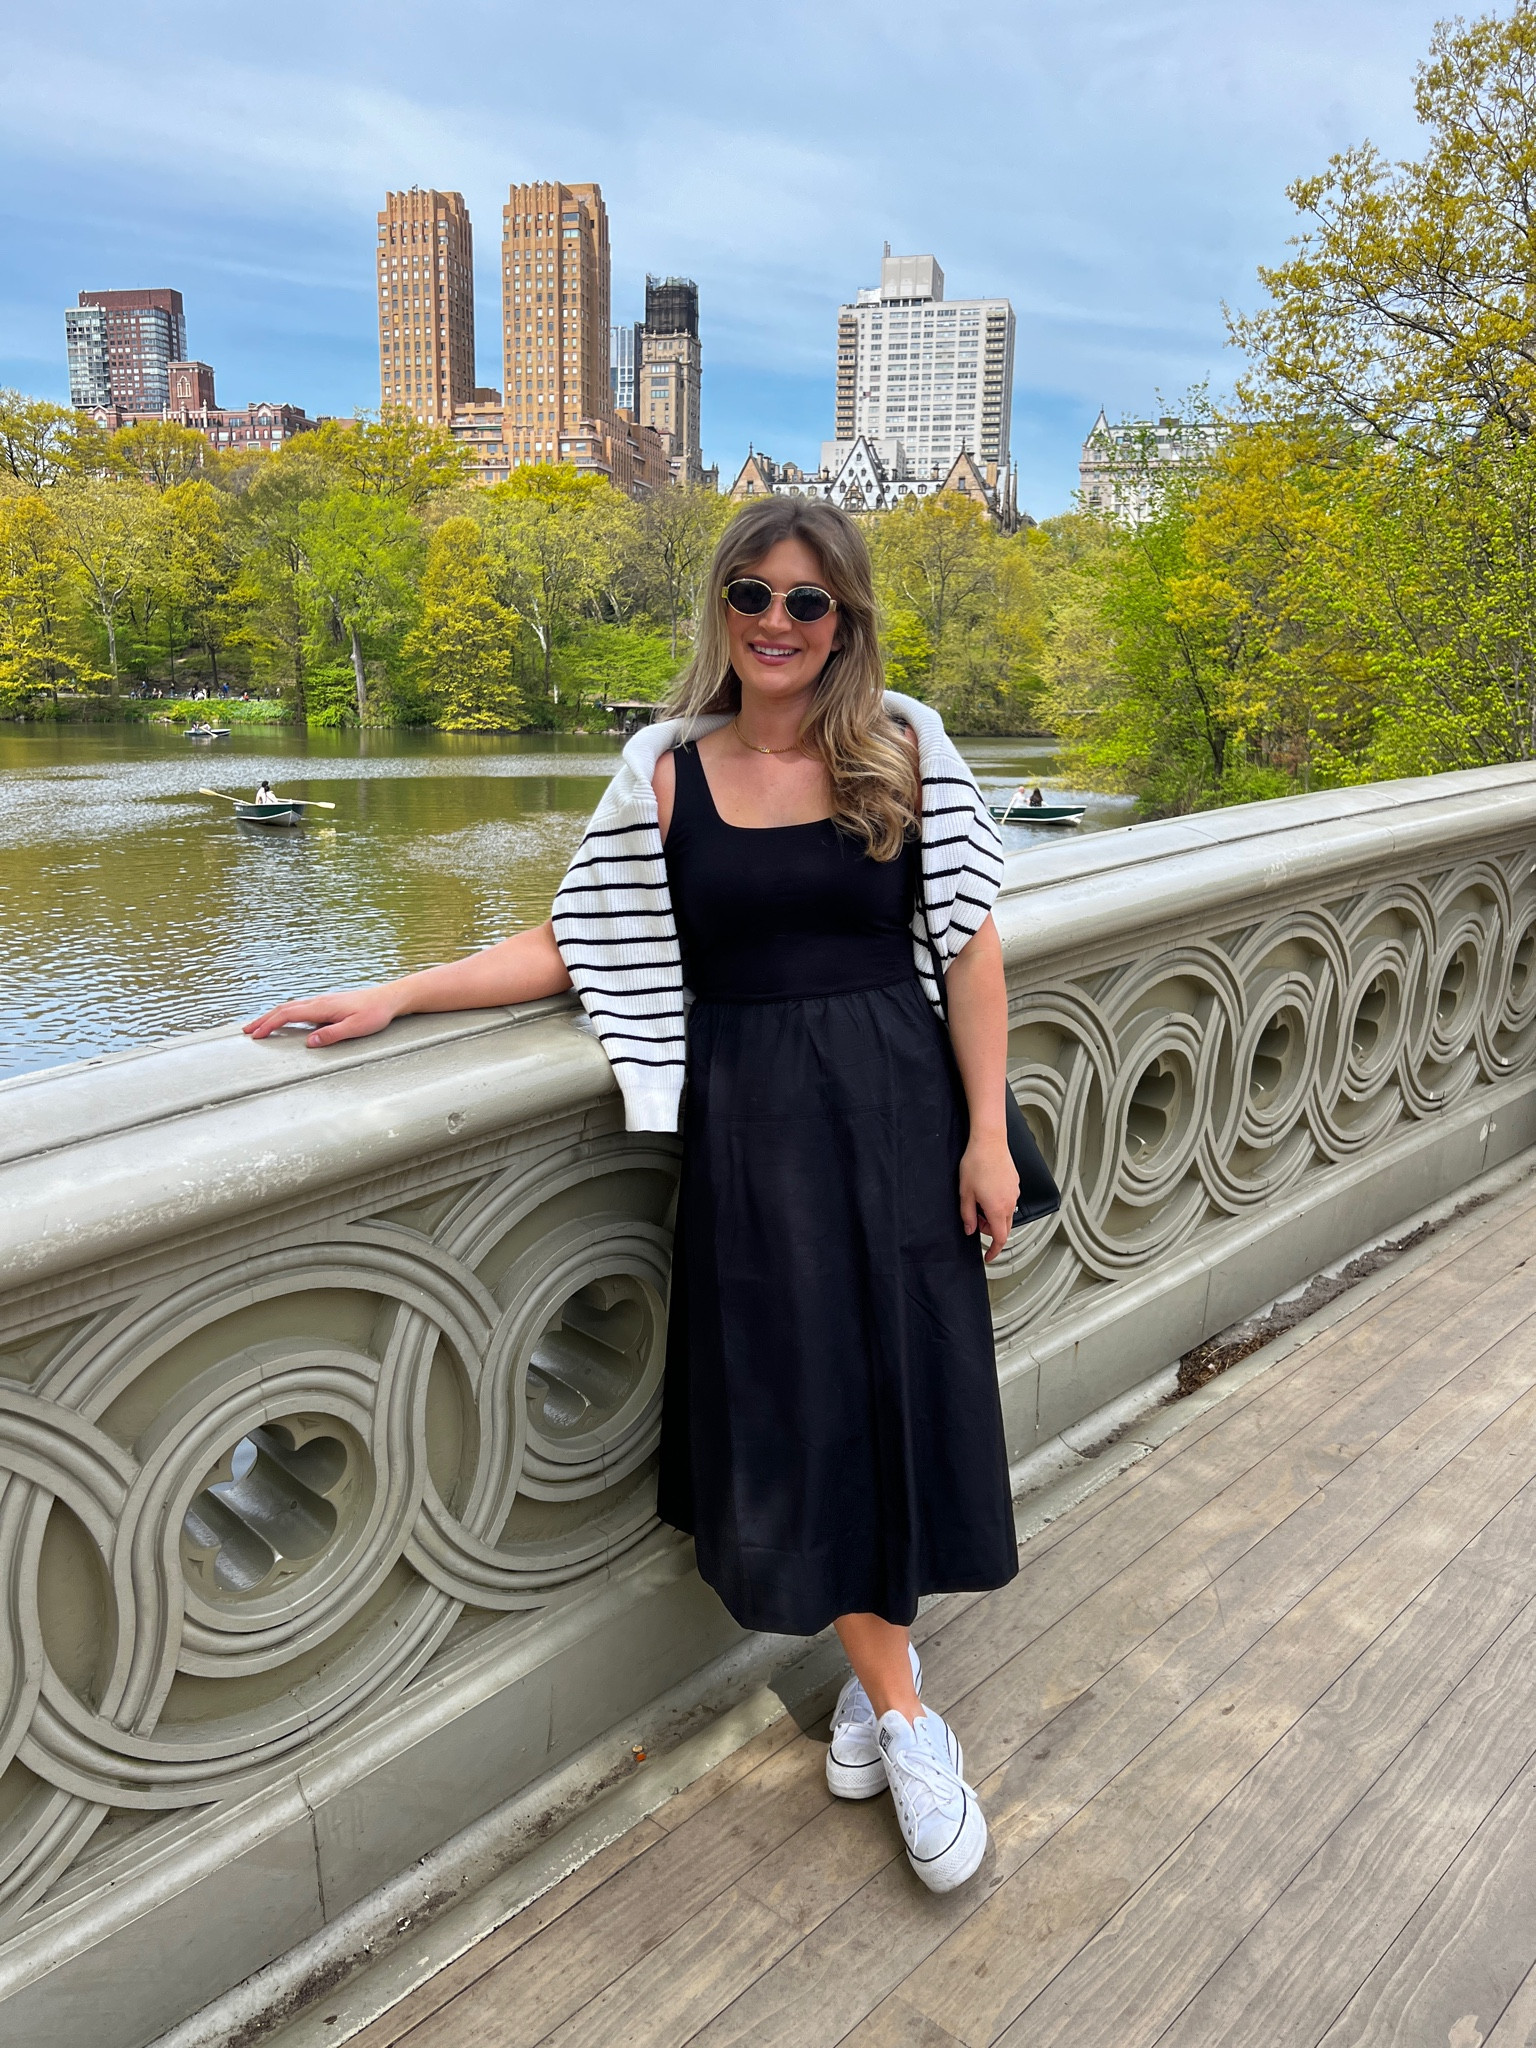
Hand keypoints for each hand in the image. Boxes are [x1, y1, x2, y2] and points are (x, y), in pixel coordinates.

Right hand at [243, 987, 403, 1048]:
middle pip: (284, 1008)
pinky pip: (299, 1007)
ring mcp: (322, 1000)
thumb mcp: (355, 1028)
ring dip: (272, 1016)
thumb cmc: (375, 1014)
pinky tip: (284, 1019)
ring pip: (290, 1006)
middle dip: (263, 1020)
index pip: (288, 1014)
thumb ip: (332, 1035)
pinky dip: (285, 1013)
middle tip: (247, 1031)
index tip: (256, 1035)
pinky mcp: (328, 1003)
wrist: (389, 998)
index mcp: (322, 1007)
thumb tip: (309, 1042)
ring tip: (260, 1025)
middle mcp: (319, 1001)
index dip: (270, 1025)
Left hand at [959, 1133, 1018, 1263]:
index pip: (999, 1238)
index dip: (994, 1251)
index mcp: (997, 1209)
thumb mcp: (965, 1193)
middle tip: (976, 1221)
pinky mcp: (1015, 1184)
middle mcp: (1010, 1203)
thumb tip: (970, 1229)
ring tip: (979, 1202)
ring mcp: (1015, 1193)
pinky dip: (999, 1205)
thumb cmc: (976, 1163)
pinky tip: (987, 1192)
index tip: (989, 1256)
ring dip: (994, 1217)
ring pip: (1007, 1215)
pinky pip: (1009, 1202)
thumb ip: (968, 1215)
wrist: (989, 1142)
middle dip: (990, 1231)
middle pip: (1004, 1228)